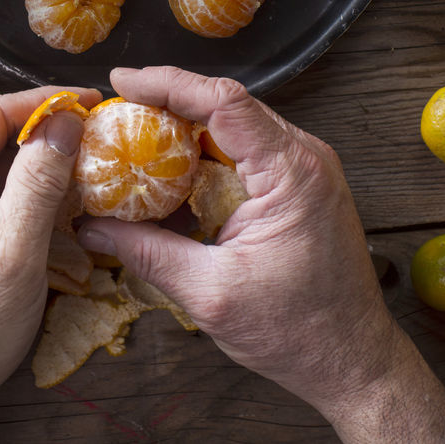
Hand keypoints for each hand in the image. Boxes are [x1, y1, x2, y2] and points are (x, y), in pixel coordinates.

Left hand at [0, 86, 98, 443]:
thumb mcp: (16, 251)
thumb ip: (40, 180)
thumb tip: (66, 121)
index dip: (43, 101)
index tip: (92, 100)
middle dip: (39, 126)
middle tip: (93, 128)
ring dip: (29, 158)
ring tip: (81, 158)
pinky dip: (14, 185)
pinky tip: (50, 194)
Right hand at [77, 67, 444, 442]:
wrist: (354, 362)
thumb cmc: (298, 332)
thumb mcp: (209, 293)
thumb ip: (147, 252)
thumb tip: (90, 228)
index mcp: (292, 173)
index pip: (224, 102)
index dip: (168, 83)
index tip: (122, 82)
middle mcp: (306, 158)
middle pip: (228, 104)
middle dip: (168, 100)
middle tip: (116, 109)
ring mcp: (307, 169)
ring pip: (236, 124)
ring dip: (185, 125)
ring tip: (133, 132)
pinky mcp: (300, 186)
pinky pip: (246, 150)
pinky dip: (205, 151)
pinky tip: (171, 168)